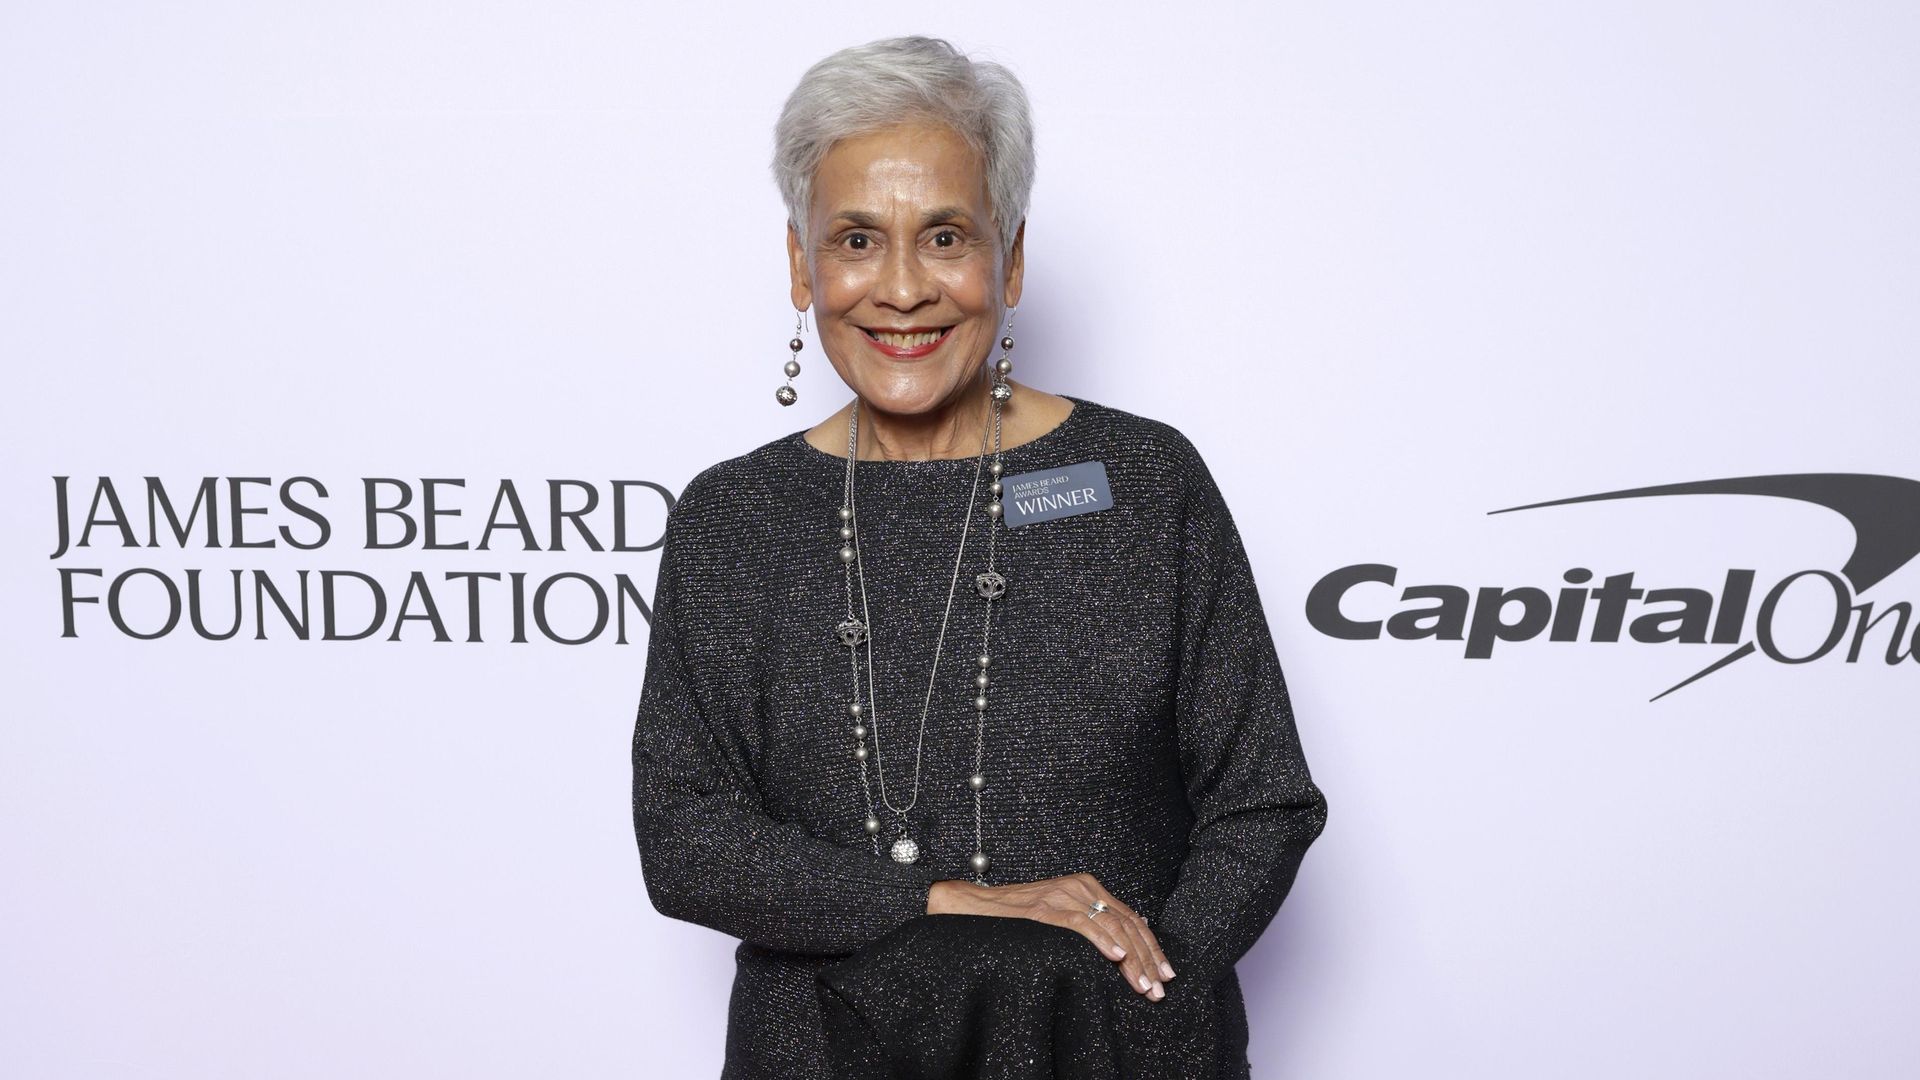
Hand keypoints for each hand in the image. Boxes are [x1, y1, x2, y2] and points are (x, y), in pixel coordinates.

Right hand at [927, 872, 1175, 999]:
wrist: (972, 906)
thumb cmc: (1015, 918)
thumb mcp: (1061, 913)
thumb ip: (1092, 920)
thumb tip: (1129, 938)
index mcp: (1087, 886)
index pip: (1131, 918)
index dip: (1152, 948)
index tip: (1165, 974)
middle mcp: (1079, 887)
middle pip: (1127, 923)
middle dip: (1147, 959)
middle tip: (1158, 989)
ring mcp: (1062, 896)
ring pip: (1111, 926)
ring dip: (1131, 960)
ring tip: (1143, 985)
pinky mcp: (1045, 909)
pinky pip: (1081, 924)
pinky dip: (1102, 941)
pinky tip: (1116, 958)